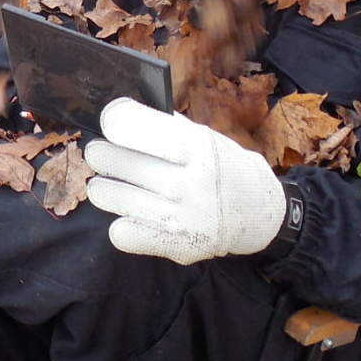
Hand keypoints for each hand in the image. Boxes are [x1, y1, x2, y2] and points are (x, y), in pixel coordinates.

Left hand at [85, 98, 285, 264]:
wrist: (258, 212)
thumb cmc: (223, 167)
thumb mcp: (204, 136)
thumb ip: (165, 127)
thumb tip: (119, 116)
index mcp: (194, 146)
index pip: (129, 125)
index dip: (113, 120)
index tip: (112, 123)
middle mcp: (185, 181)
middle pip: (113, 160)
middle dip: (103, 155)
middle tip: (105, 154)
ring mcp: (179, 216)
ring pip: (109, 196)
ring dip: (105, 188)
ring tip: (114, 184)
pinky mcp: (173, 245)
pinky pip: (122, 233)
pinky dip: (122, 223)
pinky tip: (133, 214)